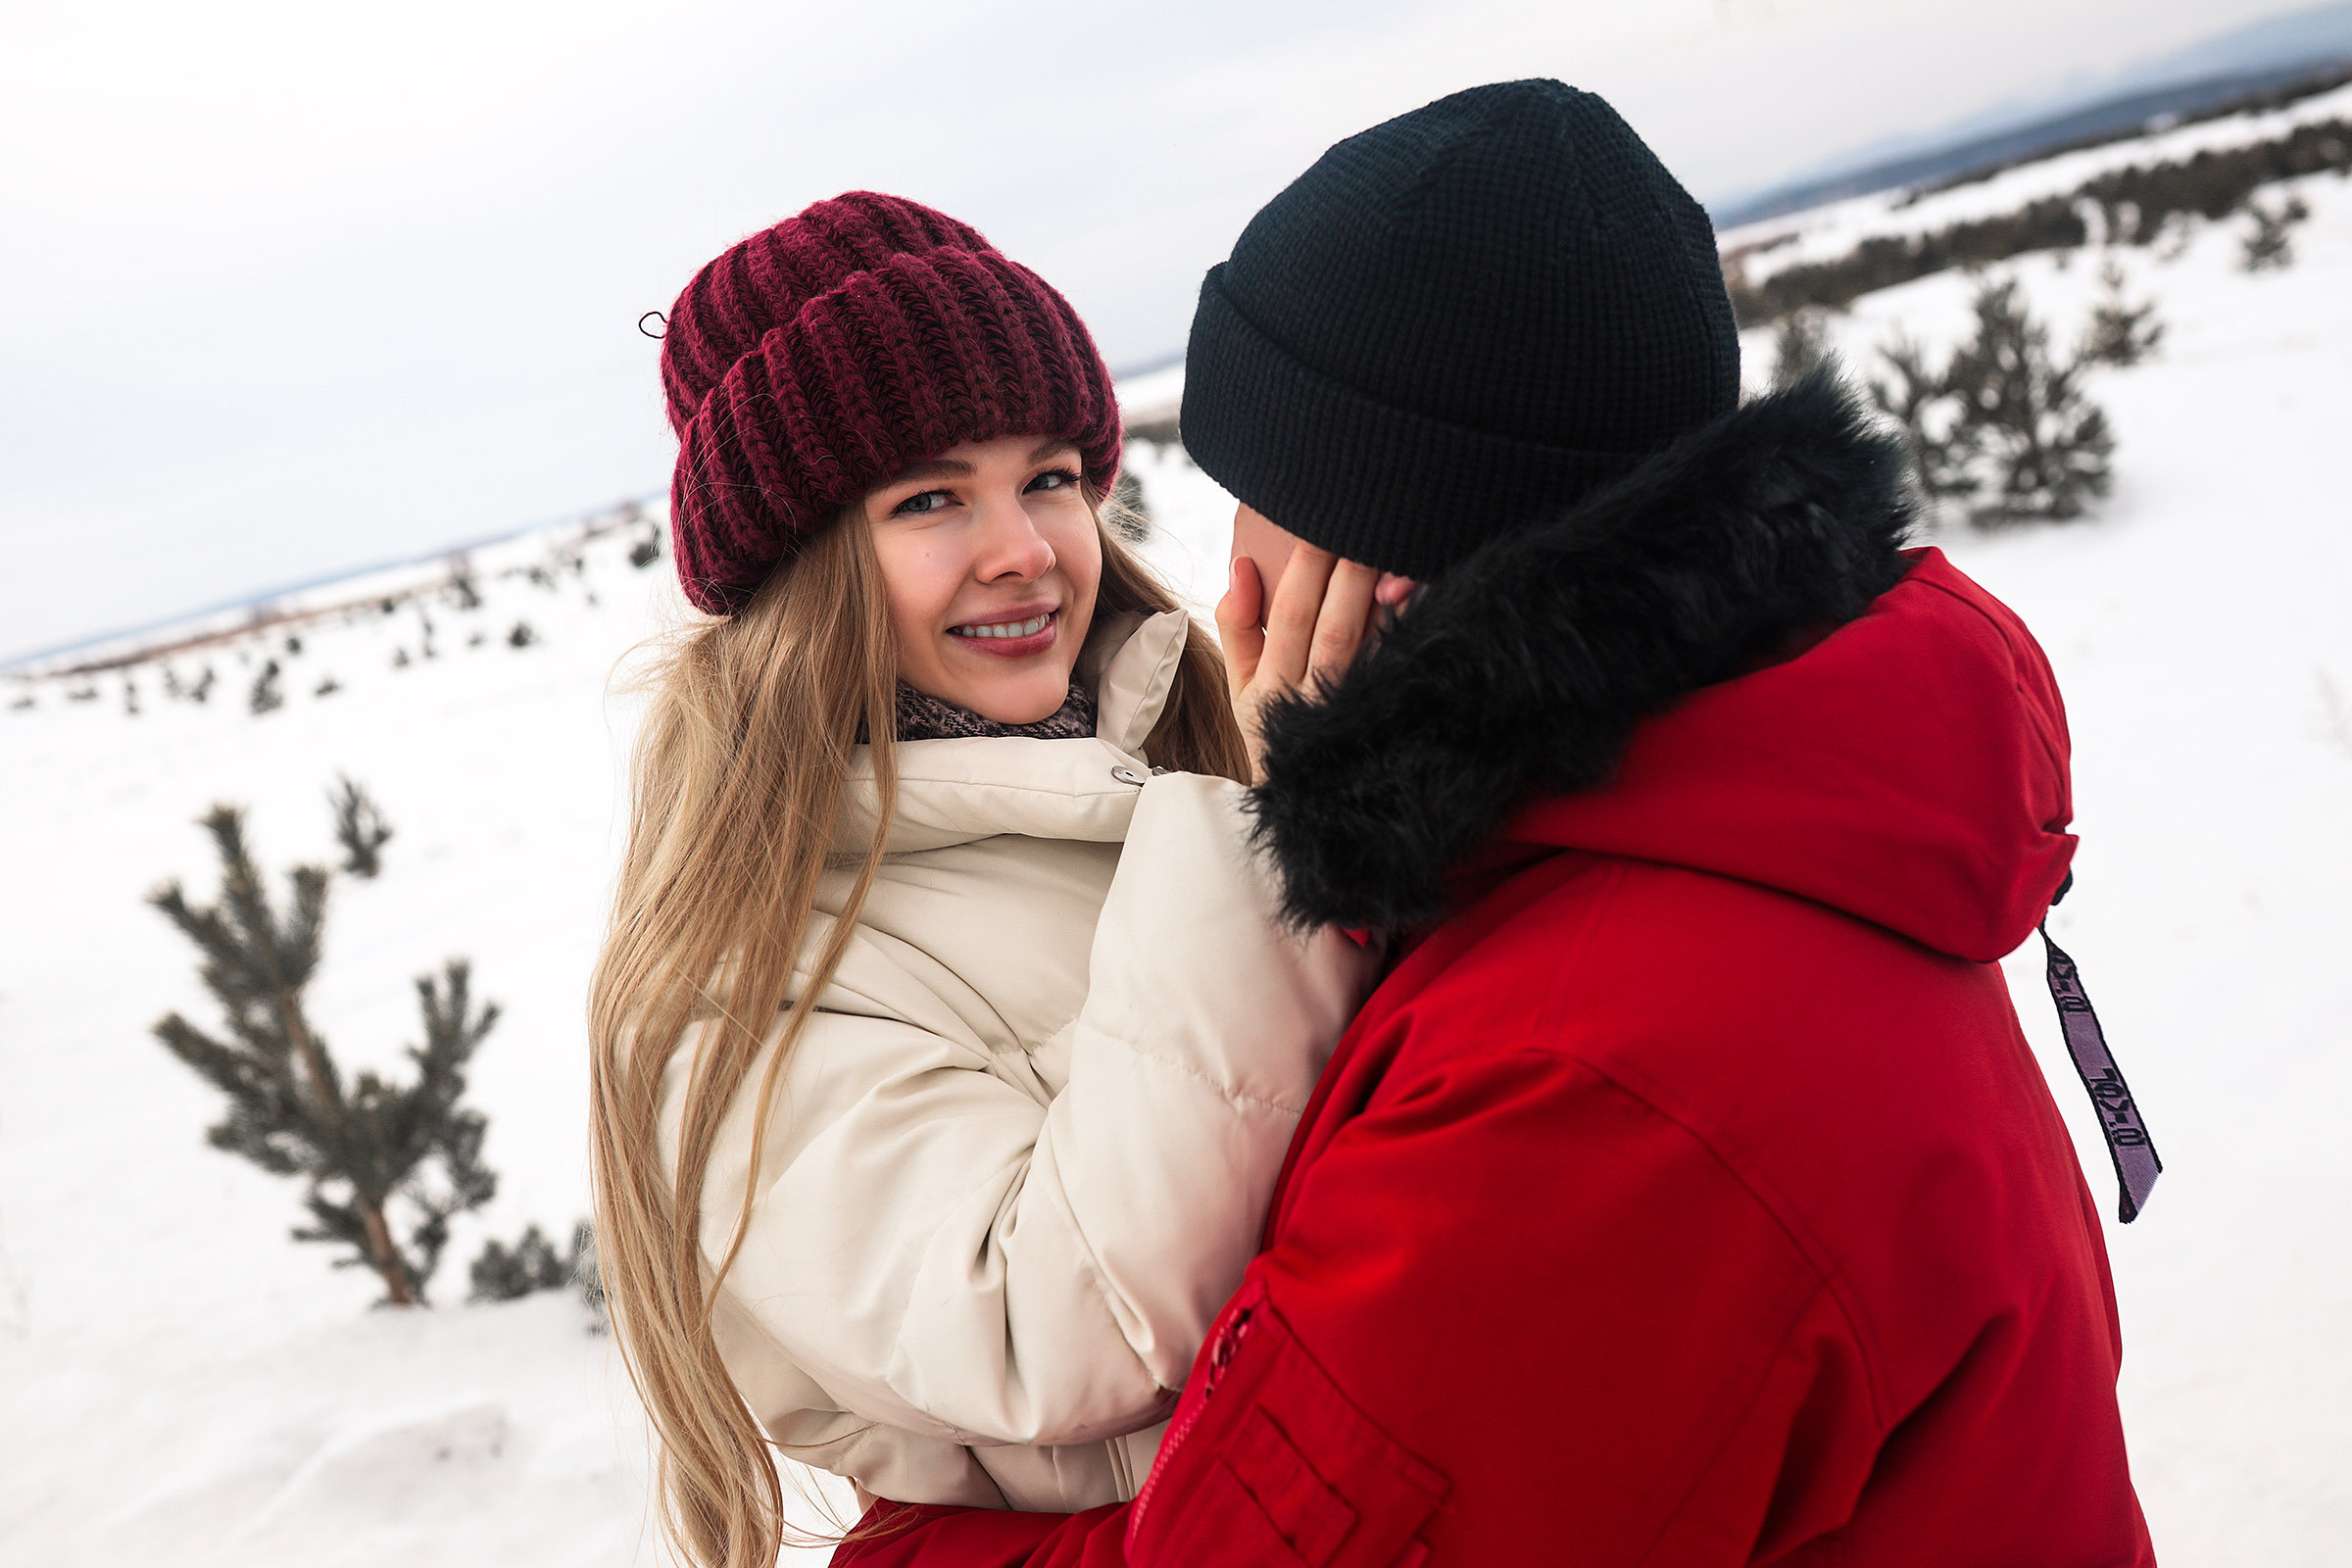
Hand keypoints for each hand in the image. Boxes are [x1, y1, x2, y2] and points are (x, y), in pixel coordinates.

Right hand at [1215, 544, 1411, 780]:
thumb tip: (1240, 566)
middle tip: (1364, 523)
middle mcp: (1314, 701)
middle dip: (1350, 572)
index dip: (1305, 570)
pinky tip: (1420, 592)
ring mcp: (1353, 712)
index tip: (1317, 524)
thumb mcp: (1240, 686)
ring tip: (1394, 549)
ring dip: (1383, 595)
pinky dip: (1411, 628)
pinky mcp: (1386, 716)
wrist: (1310, 804)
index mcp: (1272, 689)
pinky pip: (1399, 667)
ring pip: (1371, 646)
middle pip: (1335, 626)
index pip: (1290, 616)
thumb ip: (1237, 624)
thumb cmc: (1273, 731)